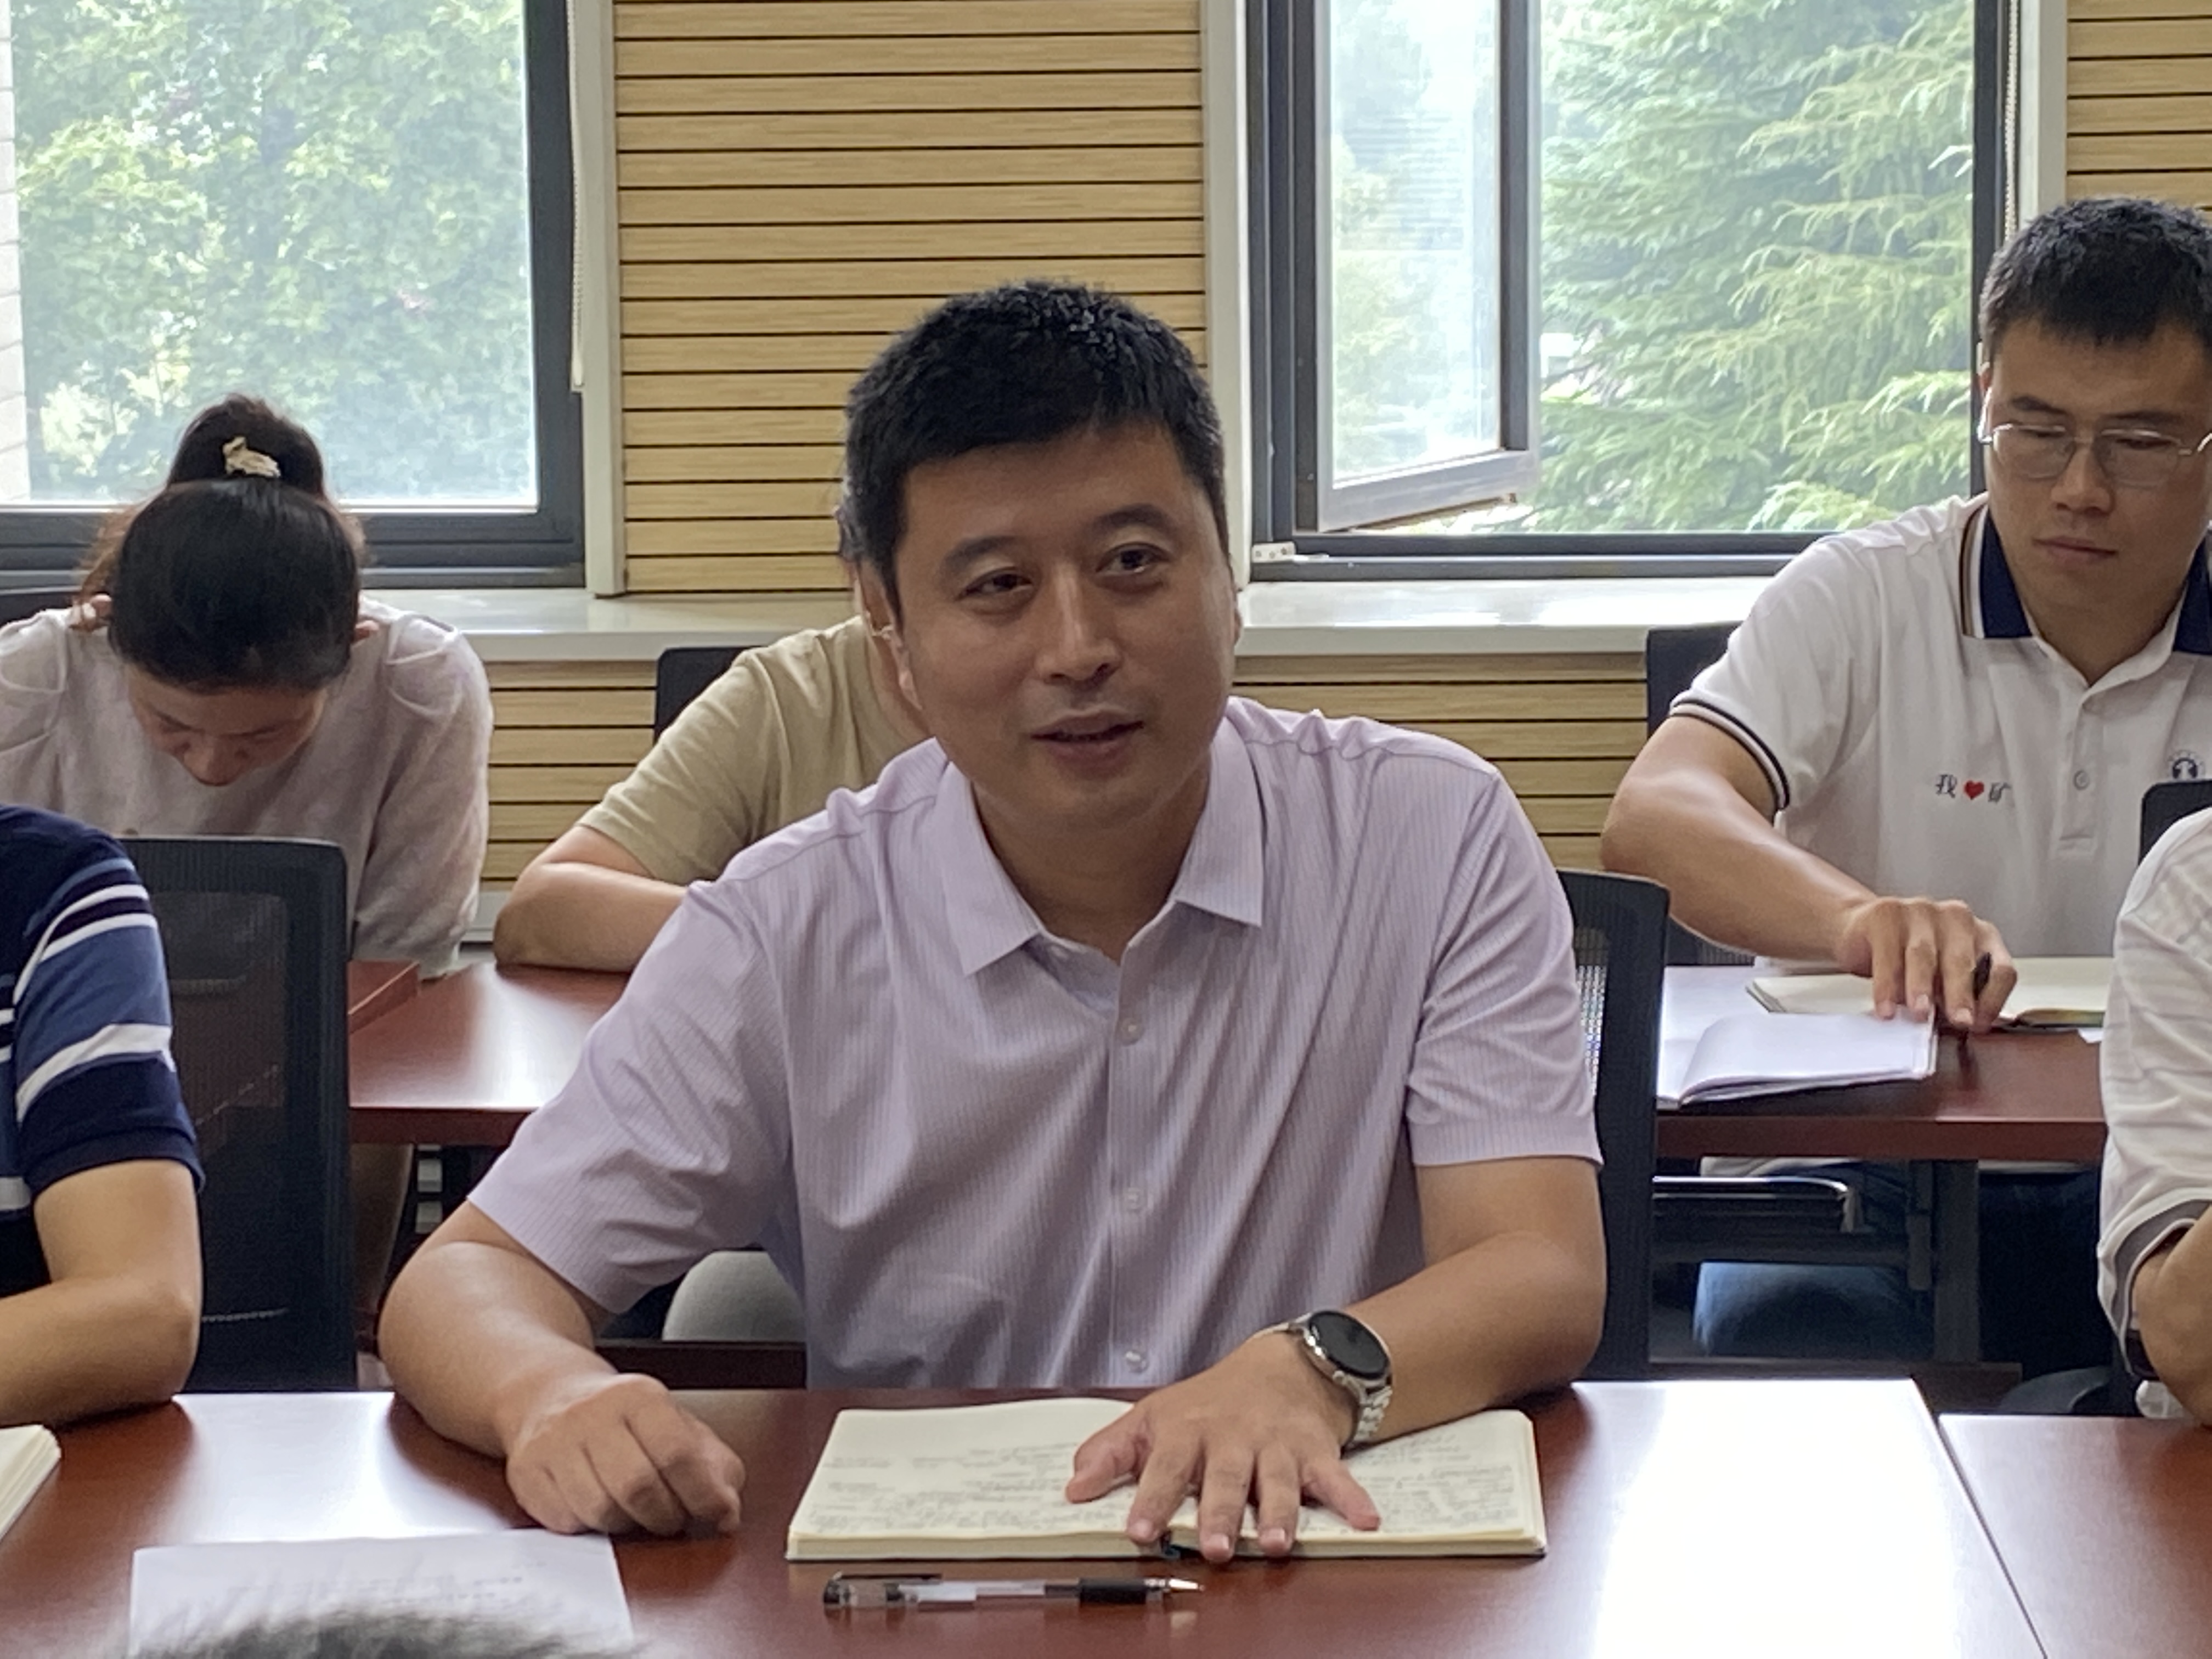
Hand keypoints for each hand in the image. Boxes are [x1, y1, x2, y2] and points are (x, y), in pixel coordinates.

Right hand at [502, 1370, 744, 1535]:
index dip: (703, 1494)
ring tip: (634, 1511)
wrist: (548, 1394)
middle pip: (637, 1487)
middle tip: (671, 1518)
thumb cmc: (622, 1419)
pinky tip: (598, 1508)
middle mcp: (592, 1414)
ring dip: (627, 1525)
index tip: (717, 1514)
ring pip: (600, 1510)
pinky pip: (565, 1522)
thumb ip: (714, 1466)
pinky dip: (590, 1528)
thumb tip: (727, 1512)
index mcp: (639, 1397)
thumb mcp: (678, 1425)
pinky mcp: (526, 1471)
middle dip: (664, 1516)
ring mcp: (554, 1442)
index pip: (677, 1453)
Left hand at [1063, 1332, 1379, 1562]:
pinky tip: (1365, 1520)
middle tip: (1213, 1547)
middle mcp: (1233, 1438)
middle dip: (1220, 1512)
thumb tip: (1072, 1487)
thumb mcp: (1152, 1417)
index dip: (1151, 1498)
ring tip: (1276, 1543)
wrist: (1280, 1366)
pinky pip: (1336, 1476)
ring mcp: (1277, 1444)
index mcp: (1188, 1432)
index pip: (1164, 1466)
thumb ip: (1111, 1453)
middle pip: (1225, 1477)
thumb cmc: (1209, 1403)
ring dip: (1279, 1512)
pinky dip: (1352, 1497)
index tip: (1138, 1530)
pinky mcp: (1315, 1450)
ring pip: (1277, 1480)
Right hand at [1833, 896, 2013, 1030]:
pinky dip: (1886, 985)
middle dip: (1960, 995)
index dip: (1992, 999)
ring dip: (1921, 987)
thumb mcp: (1940, 977)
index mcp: (1979, 935)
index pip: (2000, 969)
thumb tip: (1968, 1024)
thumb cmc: (1907, 957)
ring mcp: (1920, 911)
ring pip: (1923, 954)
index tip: (1978, 1025)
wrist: (1860, 929)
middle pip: (1961, 960)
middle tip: (1959, 1021)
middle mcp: (1955, 918)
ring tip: (1919, 1013)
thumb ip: (1955, 996)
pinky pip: (1887, 954)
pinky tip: (1886, 1005)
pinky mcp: (1885, 912)